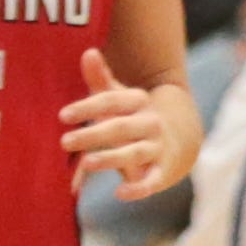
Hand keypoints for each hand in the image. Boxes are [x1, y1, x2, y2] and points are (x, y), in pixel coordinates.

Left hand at [60, 48, 181, 198]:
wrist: (183, 137)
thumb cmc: (137, 116)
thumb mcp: (121, 97)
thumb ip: (101, 79)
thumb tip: (88, 51)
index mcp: (138, 102)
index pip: (112, 101)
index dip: (88, 107)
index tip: (63, 116)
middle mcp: (150, 123)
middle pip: (120, 127)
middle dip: (93, 134)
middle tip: (64, 142)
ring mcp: (158, 148)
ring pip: (134, 153)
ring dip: (111, 158)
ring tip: (86, 163)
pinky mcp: (163, 172)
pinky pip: (152, 181)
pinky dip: (139, 188)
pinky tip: (121, 194)